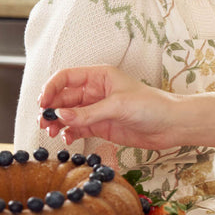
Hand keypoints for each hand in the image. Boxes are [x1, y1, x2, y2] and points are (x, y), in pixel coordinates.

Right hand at [39, 65, 178, 148]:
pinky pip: (78, 128)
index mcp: (99, 76)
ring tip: (51, 132)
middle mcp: (95, 91)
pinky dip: (69, 133)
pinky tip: (67, 139)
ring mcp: (97, 109)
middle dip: (51, 108)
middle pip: (64, 97)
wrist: (171, 125)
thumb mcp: (117, 106)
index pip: (66, 77)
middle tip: (44, 122)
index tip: (43, 103)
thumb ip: (88, 113)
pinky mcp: (100, 126)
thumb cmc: (151, 106)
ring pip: (68, 114)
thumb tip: (60, 115)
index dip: (51, 88)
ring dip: (57, 122)